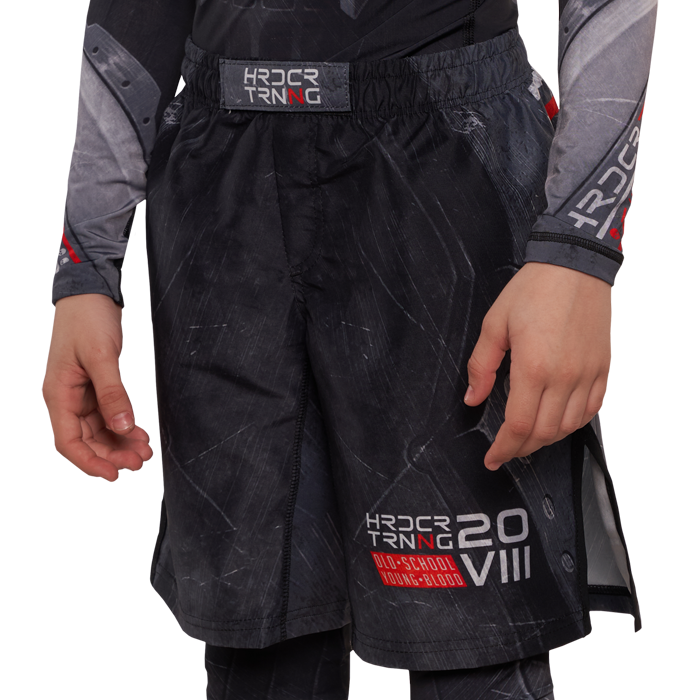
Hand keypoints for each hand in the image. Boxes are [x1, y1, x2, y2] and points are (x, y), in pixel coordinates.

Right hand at [43, 294, 152, 480]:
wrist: (90, 294)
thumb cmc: (87, 319)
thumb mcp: (100, 356)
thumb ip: (111, 392)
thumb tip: (122, 426)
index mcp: (59, 395)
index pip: (70, 441)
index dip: (91, 462)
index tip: (115, 473)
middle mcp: (68, 399)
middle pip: (87, 440)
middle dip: (113, 454)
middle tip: (141, 459)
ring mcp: (82, 395)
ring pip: (100, 431)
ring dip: (121, 442)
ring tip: (146, 449)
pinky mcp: (96, 388)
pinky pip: (108, 415)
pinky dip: (123, 425)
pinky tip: (140, 432)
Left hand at [464, 262, 610, 469]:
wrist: (574, 266)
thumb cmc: (532, 291)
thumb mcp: (494, 324)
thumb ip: (481, 366)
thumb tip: (473, 398)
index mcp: (534, 368)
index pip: (519, 426)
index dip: (503, 448)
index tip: (492, 458)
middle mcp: (565, 377)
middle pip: (544, 434)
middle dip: (521, 449)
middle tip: (505, 451)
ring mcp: (587, 374)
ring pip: (568, 427)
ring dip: (546, 439)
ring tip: (527, 439)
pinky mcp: (602, 368)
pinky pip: (591, 409)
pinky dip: (572, 423)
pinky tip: (557, 421)